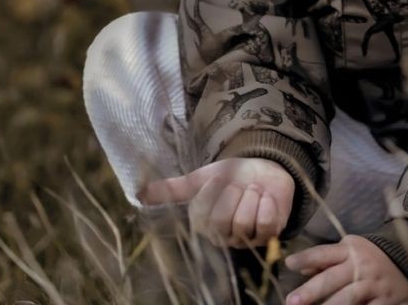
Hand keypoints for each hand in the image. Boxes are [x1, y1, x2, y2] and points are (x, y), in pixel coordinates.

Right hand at [140, 157, 294, 248]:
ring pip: (245, 222)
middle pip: (222, 221)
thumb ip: (173, 188)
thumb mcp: (201, 178)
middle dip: (233, 194)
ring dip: (252, 196)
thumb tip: (138, 192)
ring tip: (254, 190)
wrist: (263, 169)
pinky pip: (267, 223)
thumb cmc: (230, 177)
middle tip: (239, 186)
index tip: (219, 179)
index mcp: (204, 225)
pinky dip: (269, 203)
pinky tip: (267, 198)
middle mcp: (223, 237)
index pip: (203, 215)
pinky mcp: (270, 235)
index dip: (213, 191)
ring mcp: (247, 238)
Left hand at [285, 235, 407, 304]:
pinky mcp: (385, 301)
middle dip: (312, 291)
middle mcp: (360, 266)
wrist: (407, 260)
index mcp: (349, 250)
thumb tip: (299, 267)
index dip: (306, 258)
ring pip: (348, 297)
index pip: (323, 253)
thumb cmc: (369, 257)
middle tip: (292, 301)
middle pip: (332, 279)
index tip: (288, 263)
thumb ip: (325, 260)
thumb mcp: (349, 251)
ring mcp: (373, 284)